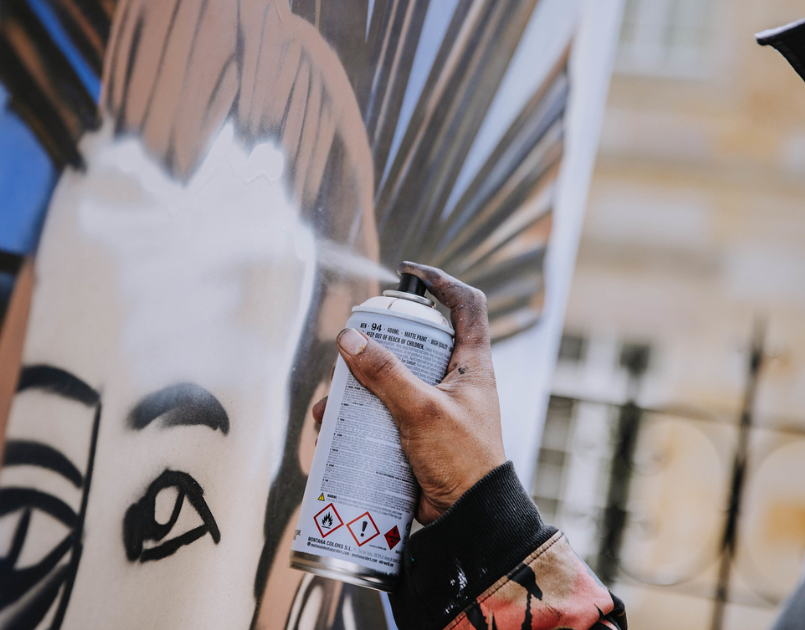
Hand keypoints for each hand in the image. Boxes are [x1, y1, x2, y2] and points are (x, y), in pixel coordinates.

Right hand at [312, 261, 506, 524]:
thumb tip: (348, 337)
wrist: (467, 517)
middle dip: (376, 346)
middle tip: (351, 350)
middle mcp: (456, 379)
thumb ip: (385, 372)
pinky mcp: (418, 432)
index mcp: (472, 363)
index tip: (409, 274)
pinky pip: (383, 412)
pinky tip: (334, 428)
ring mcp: (436, 406)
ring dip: (358, 388)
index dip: (441, 282)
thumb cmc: (461, 460)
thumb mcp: (420, 410)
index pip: (466, 305)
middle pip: (414, 342)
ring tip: (331, 405)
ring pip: (391, 380)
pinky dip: (358, 417)